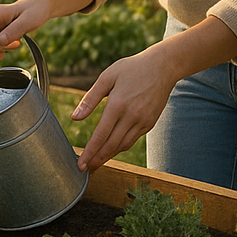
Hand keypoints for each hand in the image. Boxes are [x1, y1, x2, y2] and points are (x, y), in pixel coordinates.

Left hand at [71, 49, 175, 171]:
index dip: (90, 151)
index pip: (101, 135)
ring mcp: (143, 121)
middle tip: (85, 169)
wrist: (162, 67)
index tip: (80, 163)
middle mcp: (132, 116)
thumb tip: (74, 118)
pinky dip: (120, 146)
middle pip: (112, 145)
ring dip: (109, 156)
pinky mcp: (150, 123)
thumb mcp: (107, 77)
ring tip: (95, 162)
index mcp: (118, 105)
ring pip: (124, 145)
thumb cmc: (130, 68)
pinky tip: (111, 149)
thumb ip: (90, 99)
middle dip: (97, 159)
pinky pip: (133, 139)